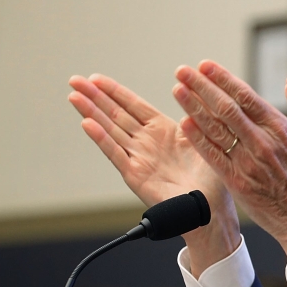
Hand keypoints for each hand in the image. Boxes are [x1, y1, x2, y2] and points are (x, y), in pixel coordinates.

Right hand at [67, 74, 240, 274]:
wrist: (211, 209)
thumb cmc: (212, 179)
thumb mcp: (206, 138)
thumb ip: (196, 114)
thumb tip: (193, 89)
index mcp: (164, 131)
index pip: (134, 105)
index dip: (114, 91)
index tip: (96, 78)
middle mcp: (148, 143)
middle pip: (116, 115)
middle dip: (95, 97)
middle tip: (74, 81)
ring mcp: (139, 159)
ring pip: (111, 131)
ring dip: (91, 113)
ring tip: (74, 97)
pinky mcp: (136, 176)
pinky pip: (116, 154)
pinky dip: (101, 139)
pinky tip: (87, 124)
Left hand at [172, 61, 286, 256]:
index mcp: (279, 128)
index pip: (246, 96)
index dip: (223, 79)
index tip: (205, 65)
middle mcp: (262, 142)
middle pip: (226, 108)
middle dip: (202, 87)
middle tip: (182, 72)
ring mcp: (248, 162)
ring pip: (216, 129)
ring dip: (194, 108)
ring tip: (177, 90)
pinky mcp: (237, 181)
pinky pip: (213, 155)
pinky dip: (198, 138)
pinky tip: (184, 123)